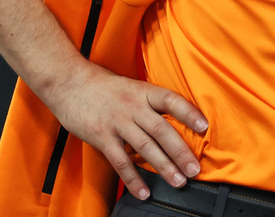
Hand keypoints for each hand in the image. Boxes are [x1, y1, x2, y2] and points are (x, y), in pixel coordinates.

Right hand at [41, 59, 207, 200]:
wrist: (70, 83)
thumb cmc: (105, 87)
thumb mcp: (132, 87)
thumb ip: (150, 103)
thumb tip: (174, 121)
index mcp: (144, 92)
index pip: (172, 101)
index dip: (189, 113)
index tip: (204, 127)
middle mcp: (133, 107)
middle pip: (162, 130)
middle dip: (181, 151)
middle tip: (195, 169)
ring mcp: (117, 123)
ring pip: (145, 148)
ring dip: (164, 167)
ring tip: (178, 181)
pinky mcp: (101, 138)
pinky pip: (120, 161)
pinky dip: (132, 179)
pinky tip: (144, 191)